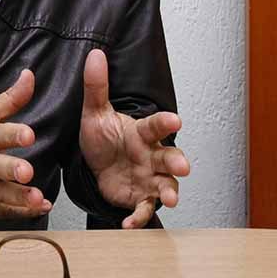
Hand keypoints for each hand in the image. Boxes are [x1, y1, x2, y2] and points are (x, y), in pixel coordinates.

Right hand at [0, 69, 51, 219]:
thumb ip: (10, 99)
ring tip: (37, 198)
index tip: (28, 135)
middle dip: (10, 169)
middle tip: (27, 171)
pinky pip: (0, 211)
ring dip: (18, 197)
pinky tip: (38, 208)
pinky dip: (20, 212)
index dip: (11, 134)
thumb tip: (29, 76)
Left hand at [79, 48, 190, 227]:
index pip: (155, 125)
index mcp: (141, 133)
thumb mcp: (94, 113)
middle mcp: (151, 156)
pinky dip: (138, 217)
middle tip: (183, 166)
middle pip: (170, 157)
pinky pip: (142, 209)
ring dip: (169, 192)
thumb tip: (95, 54)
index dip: (165, 122)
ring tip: (168, 199)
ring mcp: (147, 178)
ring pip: (166, 185)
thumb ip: (96, 86)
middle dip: (177, 162)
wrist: (93, 166)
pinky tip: (129, 223)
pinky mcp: (138, 197)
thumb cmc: (103, 137)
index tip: (175, 118)